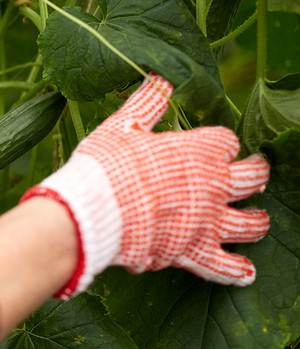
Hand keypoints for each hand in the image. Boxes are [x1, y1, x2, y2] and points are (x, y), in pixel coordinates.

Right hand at [22, 73, 269, 297]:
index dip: (219, 143)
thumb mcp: (122, 126)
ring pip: (250, 223)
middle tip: (254, 175)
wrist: (92, 213)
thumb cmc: (105, 165)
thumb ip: (147, 102)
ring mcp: (207, 222)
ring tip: (258, 220)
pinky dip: (237, 270)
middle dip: (255, 174)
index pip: (226, 141)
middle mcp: (214, 185)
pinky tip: (247, 272)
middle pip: (253, 177)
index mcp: (199, 149)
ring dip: (256, 221)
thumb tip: (161, 76)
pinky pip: (224, 267)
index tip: (212, 145)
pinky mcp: (193, 253)